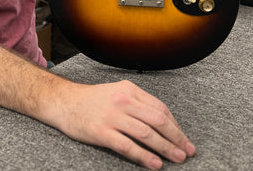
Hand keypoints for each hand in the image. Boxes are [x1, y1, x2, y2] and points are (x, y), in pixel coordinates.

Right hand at [51, 79, 194, 168]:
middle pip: (157, 120)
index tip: (183, 138)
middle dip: (176, 137)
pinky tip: (154, 164)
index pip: (160, 108)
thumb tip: (163, 123)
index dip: (175, 125)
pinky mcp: (101, 132)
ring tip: (177, 159)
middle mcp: (123, 101)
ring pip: (146, 133)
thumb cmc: (93, 100)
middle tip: (188, 151)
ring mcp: (112, 116)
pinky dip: (144, 156)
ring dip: (165, 148)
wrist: (65, 102)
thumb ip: (138, 104)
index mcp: (129, 90)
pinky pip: (127, 146)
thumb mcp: (118, 92)